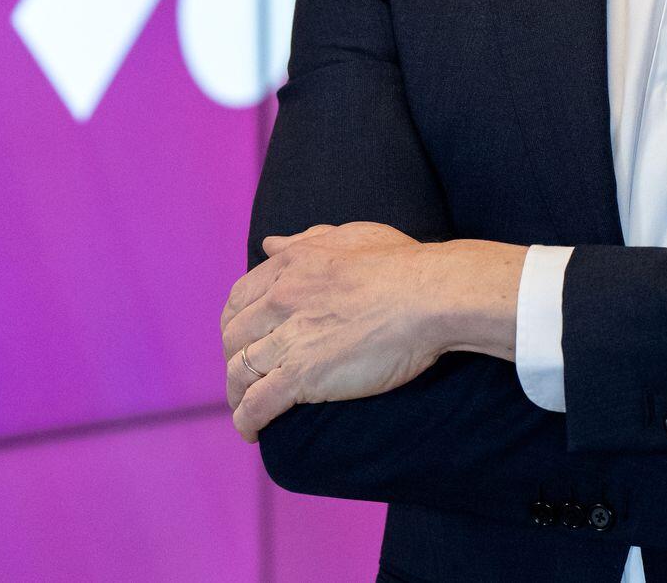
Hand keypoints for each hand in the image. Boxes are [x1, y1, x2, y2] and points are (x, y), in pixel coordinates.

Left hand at [220, 221, 449, 441]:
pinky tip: (251, 431)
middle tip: (249, 374)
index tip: (245, 337)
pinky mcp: (302, 374)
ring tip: (247, 407)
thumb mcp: (353, 235)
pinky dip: (247, 420)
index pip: (239, 298)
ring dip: (238, 393)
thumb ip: (307, 239)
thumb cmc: (404, 263)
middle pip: (234, 337)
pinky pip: (258, 403)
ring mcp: (289, 337)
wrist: (432, 295)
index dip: (235, 322)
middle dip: (235, 358)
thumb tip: (270, 243)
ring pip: (240, 371)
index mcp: (291, 265)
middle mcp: (281, 299)